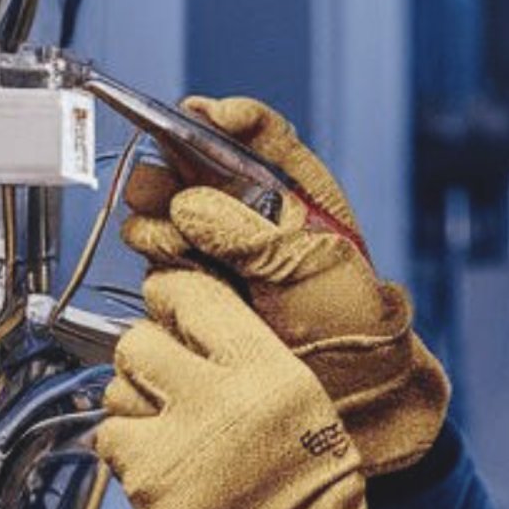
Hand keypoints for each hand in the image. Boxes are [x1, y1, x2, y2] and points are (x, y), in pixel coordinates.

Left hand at [96, 269, 423, 508]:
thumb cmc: (309, 501)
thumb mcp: (306, 411)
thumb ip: (254, 366)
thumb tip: (199, 332)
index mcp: (269, 369)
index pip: (194, 296)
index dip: (169, 297)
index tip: (164, 307)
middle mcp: (222, 392)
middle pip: (142, 338)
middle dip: (146, 357)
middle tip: (162, 383)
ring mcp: (178, 433)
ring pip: (116, 384)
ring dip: (132, 403)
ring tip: (163, 430)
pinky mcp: (146, 475)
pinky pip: (109, 436)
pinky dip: (123, 449)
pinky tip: (154, 465)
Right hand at [122, 97, 448, 476]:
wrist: (345, 395)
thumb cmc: (350, 327)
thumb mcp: (311, 266)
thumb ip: (251, 232)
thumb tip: (189, 205)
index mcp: (301, 197)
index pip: (264, 140)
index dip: (231, 120)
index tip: (204, 113)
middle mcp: (257, 219)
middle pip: (201, 170)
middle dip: (174, 166)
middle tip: (158, 176)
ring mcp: (225, 253)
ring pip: (171, 211)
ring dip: (159, 214)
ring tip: (166, 234)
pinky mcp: (200, 289)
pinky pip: (163, 257)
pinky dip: (159, 255)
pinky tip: (169, 264)